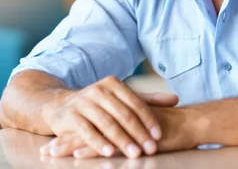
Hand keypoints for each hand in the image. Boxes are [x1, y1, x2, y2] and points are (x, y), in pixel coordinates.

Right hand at [41, 76, 178, 158]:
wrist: (61, 105)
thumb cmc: (98, 104)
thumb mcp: (122, 99)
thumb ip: (148, 100)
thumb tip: (176, 99)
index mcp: (113, 84)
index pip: (135, 102)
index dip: (148, 119)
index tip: (158, 135)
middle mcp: (98, 90)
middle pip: (123, 113)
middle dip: (138, 133)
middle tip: (151, 149)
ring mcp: (83, 102)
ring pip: (106, 123)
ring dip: (122, 140)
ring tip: (135, 153)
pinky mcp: (70, 116)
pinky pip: (87, 130)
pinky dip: (98, 142)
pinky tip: (109, 153)